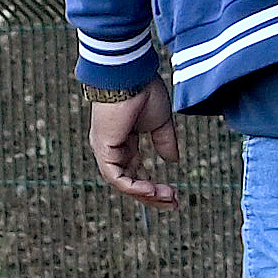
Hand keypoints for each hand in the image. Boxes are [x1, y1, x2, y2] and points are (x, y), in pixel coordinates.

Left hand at [89, 79, 179, 208]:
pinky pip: (116, 177)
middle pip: (128, 181)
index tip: (173, 194)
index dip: (152, 185)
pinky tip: (152, 190)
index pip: (134, 171)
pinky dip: (134, 187)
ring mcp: (105, 148)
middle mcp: (111, 147)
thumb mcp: (160, 122)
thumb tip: (172, 161)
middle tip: (173, 203)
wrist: (132, 75)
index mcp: (123, 140)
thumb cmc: (143, 90)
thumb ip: (164, 142)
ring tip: (167, 196)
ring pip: (122, 183)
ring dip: (146, 194)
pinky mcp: (103, 148)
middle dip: (151, 196)